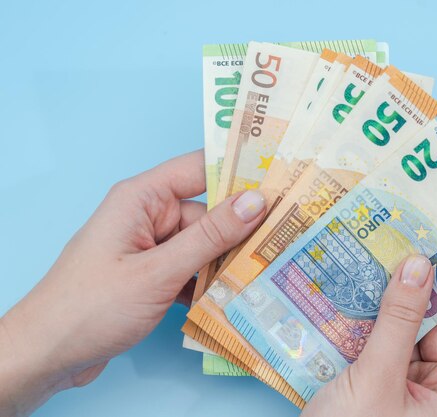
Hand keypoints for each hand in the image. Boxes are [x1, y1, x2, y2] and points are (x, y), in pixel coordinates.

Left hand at [0, 151, 265, 415]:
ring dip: (225, 264)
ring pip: (202, 246)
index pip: (200, 169)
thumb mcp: (159, 271)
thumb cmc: (92, 306)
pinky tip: (231, 298)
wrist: (47, 355)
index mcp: (143, 198)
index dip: (239, 171)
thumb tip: (257, 200)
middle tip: (283, 243)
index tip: (282, 179)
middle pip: (207, 214)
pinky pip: (190, 269)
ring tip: (263, 275)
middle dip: (240, 232)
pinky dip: (207, 284)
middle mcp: (148, 216)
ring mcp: (149, 247)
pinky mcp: (151, 274)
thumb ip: (210, 236)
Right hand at [301, 255, 436, 416]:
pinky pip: (381, 340)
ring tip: (375, 262)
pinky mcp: (375, 380)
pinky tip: (354, 292)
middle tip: (402, 247)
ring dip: (390, 301)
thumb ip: (397, 322)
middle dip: (422, 290)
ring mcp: (404, 384)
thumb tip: (419, 266)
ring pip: (407, 329)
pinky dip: (368, 318)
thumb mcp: (376, 380)